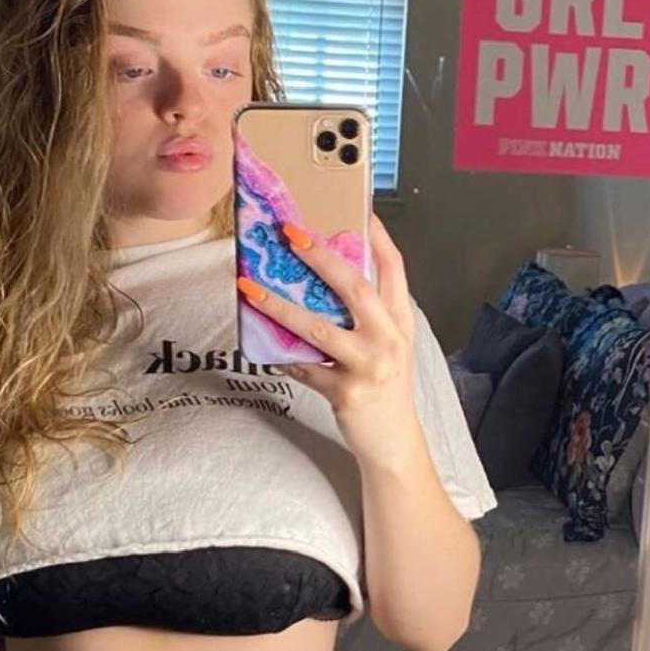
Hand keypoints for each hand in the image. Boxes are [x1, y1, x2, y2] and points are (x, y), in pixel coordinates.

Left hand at [235, 211, 418, 466]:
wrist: (394, 442)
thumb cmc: (384, 386)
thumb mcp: (386, 343)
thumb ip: (365, 314)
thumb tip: (320, 277)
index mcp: (399, 320)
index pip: (394, 268)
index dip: (377, 236)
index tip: (359, 208)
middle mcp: (388, 338)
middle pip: (354, 287)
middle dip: (320, 256)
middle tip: (289, 232)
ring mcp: (369, 366)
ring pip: (319, 328)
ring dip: (279, 305)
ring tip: (249, 287)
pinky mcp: (347, 392)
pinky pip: (304, 369)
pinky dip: (281, 357)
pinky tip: (260, 346)